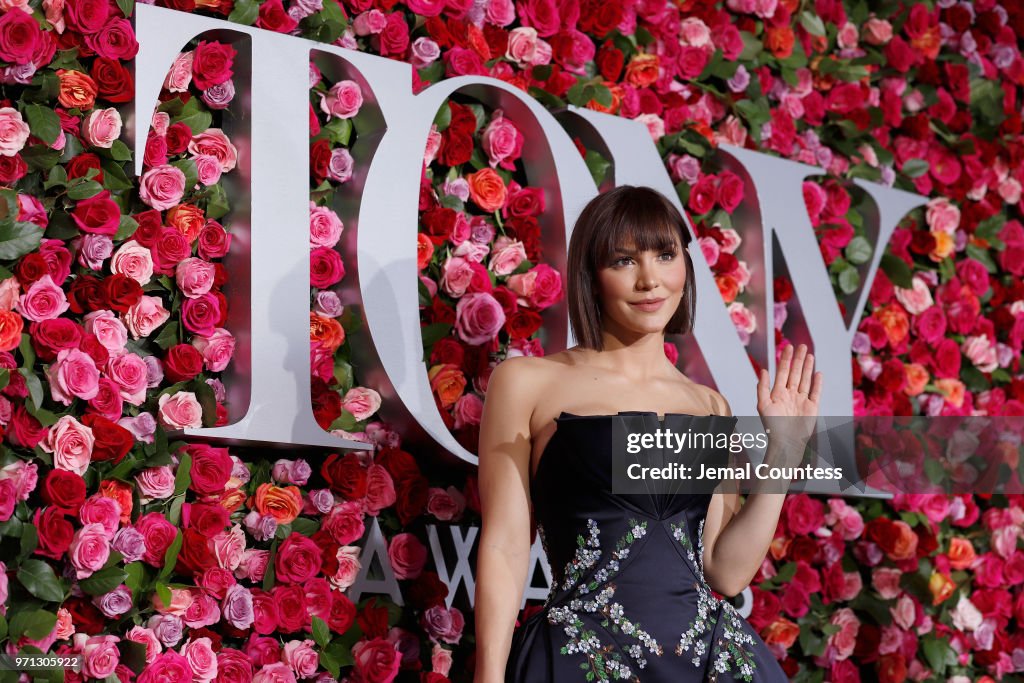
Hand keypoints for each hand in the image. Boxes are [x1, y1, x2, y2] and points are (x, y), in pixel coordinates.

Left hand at [756, 343, 822, 459]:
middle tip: (802, 345)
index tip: (788, 347)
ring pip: (805, 380)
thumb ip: (762, 387)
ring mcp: (801, 400)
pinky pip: (816, 392)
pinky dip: (817, 383)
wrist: (787, 442)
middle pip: (795, 373)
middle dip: (798, 359)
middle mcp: (790, 394)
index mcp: (777, 393)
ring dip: (807, 367)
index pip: (782, 372)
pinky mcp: (812, 407)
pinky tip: (818, 372)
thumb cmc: (772, 426)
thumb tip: (764, 370)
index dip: (785, 359)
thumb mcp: (763, 405)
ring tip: (810, 354)